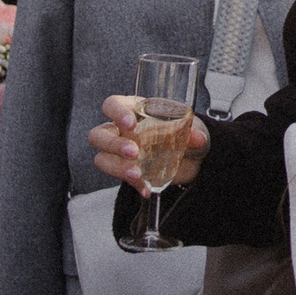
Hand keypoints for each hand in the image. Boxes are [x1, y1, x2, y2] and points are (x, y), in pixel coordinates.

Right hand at [90, 95, 209, 189]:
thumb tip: (198, 137)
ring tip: (137, 174)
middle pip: (98, 135)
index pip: (112, 105)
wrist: (191, 158)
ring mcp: (120, 152)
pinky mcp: (126, 171)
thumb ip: (194, 132)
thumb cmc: (185, 133)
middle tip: (134, 152)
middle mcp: (121, 130)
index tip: (130, 124)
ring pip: (101, 158)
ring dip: (117, 167)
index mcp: (134, 109)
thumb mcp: (193, 129)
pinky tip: (147, 189)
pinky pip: (120, 179)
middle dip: (113, 144)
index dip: (116, 112)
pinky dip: (133, 185)